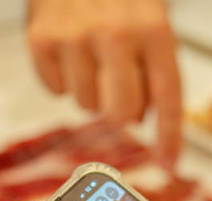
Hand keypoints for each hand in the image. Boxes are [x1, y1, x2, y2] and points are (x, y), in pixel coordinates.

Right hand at [26, 0, 181, 165]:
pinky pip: (56, 91)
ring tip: (92, 58)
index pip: (167, 97)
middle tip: (118, 92)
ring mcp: (75, 38)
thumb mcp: (152, 24)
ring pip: (86, 106)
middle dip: (122, 113)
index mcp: (154, 30)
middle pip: (122, 114)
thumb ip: (155, 72)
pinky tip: (69, 51)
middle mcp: (115, 34)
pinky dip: (63, 79)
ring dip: (91, 92)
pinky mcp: (42, 40)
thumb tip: (144, 124)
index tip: (169, 165)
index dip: (169, 137)